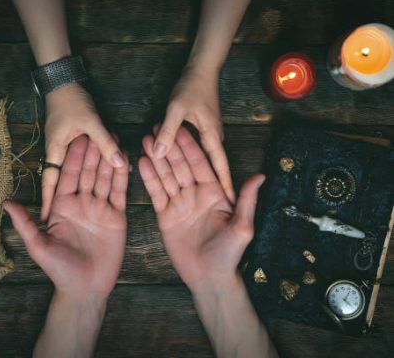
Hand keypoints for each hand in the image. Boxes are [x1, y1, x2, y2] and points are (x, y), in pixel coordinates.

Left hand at [4, 135, 128, 298]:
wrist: (86, 288)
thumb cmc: (60, 270)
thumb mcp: (39, 246)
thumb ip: (26, 223)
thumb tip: (6, 203)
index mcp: (63, 206)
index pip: (69, 176)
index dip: (74, 157)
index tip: (79, 136)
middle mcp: (82, 203)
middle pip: (89, 172)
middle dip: (94, 151)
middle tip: (101, 129)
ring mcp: (100, 208)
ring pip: (106, 178)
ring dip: (110, 159)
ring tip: (117, 139)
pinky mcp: (116, 216)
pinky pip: (120, 193)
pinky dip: (123, 177)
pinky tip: (127, 161)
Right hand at [41, 84, 124, 220]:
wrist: (64, 79)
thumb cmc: (71, 100)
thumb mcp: (90, 122)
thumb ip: (105, 143)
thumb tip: (121, 164)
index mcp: (55, 151)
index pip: (50, 182)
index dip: (48, 201)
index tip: (47, 220)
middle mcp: (58, 152)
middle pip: (62, 181)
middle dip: (64, 200)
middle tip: (69, 219)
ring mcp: (66, 148)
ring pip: (77, 172)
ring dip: (84, 184)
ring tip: (90, 204)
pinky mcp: (75, 142)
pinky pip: (86, 161)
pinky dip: (96, 167)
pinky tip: (106, 175)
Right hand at [139, 127, 264, 291]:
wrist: (208, 277)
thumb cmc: (229, 254)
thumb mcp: (242, 227)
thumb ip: (247, 201)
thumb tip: (261, 176)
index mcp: (214, 192)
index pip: (201, 164)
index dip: (190, 146)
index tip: (180, 128)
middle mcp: (196, 194)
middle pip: (181, 166)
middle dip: (171, 147)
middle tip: (158, 126)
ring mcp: (179, 203)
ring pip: (166, 176)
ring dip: (157, 158)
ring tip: (147, 140)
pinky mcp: (166, 215)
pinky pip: (156, 193)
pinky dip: (149, 178)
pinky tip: (142, 162)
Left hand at [154, 67, 234, 203]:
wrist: (201, 68)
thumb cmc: (192, 86)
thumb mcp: (176, 109)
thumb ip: (168, 131)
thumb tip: (158, 153)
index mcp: (212, 136)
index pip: (220, 166)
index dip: (224, 185)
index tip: (228, 203)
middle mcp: (214, 138)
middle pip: (212, 166)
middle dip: (210, 184)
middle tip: (204, 204)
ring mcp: (209, 134)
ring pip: (200, 158)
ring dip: (194, 171)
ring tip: (190, 191)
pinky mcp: (202, 129)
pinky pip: (194, 149)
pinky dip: (185, 158)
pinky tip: (177, 166)